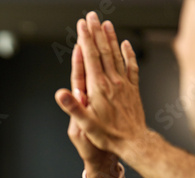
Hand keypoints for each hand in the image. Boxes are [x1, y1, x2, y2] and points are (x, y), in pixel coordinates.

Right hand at [55, 12, 147, 162]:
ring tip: (106, 24)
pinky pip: (131, 67)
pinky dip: (128, 53)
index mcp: (98, 88)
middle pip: (103, 51)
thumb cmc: (108, 135)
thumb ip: (73, 107)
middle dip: (96, 33)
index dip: (86, 40)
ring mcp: (123, 84)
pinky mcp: (132, 89)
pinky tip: (126, 45)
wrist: (133, 142)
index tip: (82, 26)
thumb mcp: (85, 124)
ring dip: (111, 38)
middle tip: (92, 18)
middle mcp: (112, 82)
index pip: (90, 58)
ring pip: (116, 55)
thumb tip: (61, 94)